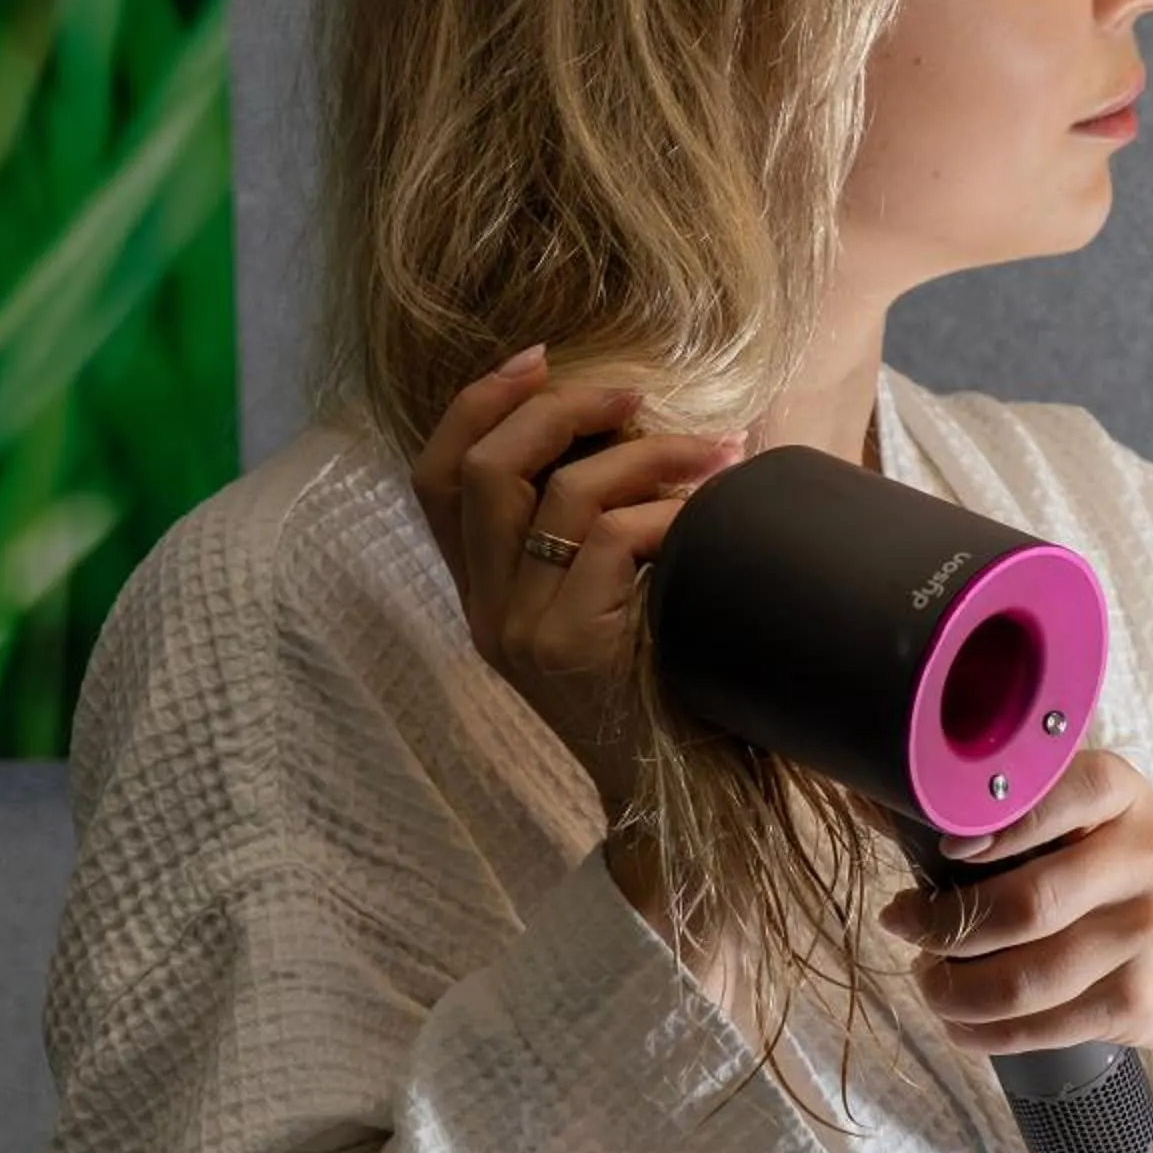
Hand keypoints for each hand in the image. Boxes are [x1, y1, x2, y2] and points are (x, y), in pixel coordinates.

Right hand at [406, 346, 746, 837]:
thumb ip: (599, 523)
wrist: (683, 794)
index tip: (538, 358)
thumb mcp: (617, 592)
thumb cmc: (671, 678)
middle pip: (481, 469)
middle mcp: (487, 611)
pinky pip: (606, 540)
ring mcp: (520, 632)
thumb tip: (637, 416)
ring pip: (556, 494)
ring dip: (648, 455)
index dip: (476, 405)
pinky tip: (709, 522)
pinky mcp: (568, 649)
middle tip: (639, 397)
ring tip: (717, 455)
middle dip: (562, 409)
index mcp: (486, 591)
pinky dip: (665, 514)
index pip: (435, 477)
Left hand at [873, 748, 1152, 1056]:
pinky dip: (982, 1030)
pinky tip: (961, 1020)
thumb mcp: (1106, 822)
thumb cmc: (1136, 879)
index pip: (1055, 795)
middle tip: (903, 924)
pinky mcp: (1138, 1004)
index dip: (991, 827)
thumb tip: (883, 801)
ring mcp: (1148, 937)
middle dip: (942, 923)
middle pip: (1024, 903)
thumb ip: (1025, 810)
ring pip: (1023, 978)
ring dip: (952, 988)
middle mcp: (1146, 861)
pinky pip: (1039, 1026)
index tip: (942, 850)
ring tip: (928, 979)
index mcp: (1126, 797)